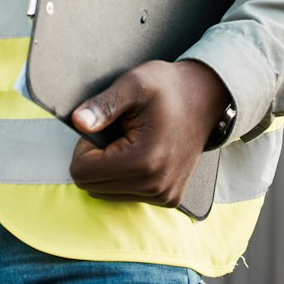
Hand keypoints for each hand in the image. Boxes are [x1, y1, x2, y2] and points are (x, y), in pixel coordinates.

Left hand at [67, 59, 229, 207]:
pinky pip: (126, 195)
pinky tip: (142, 154)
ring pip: (106, 193)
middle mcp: (155, 187)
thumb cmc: (167, 88)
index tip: (105, 126)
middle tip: (118, 133)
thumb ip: (103, 105)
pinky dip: (125, 176)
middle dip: (96, 159)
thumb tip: (77, 122)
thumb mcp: (133, 84)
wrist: (206, 98)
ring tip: (131, 142)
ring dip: (110, 169)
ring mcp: (164, 196)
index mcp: (143, 161)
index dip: (84, 146)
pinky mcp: (169, 199)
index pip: (82, 172)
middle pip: (91, 186)